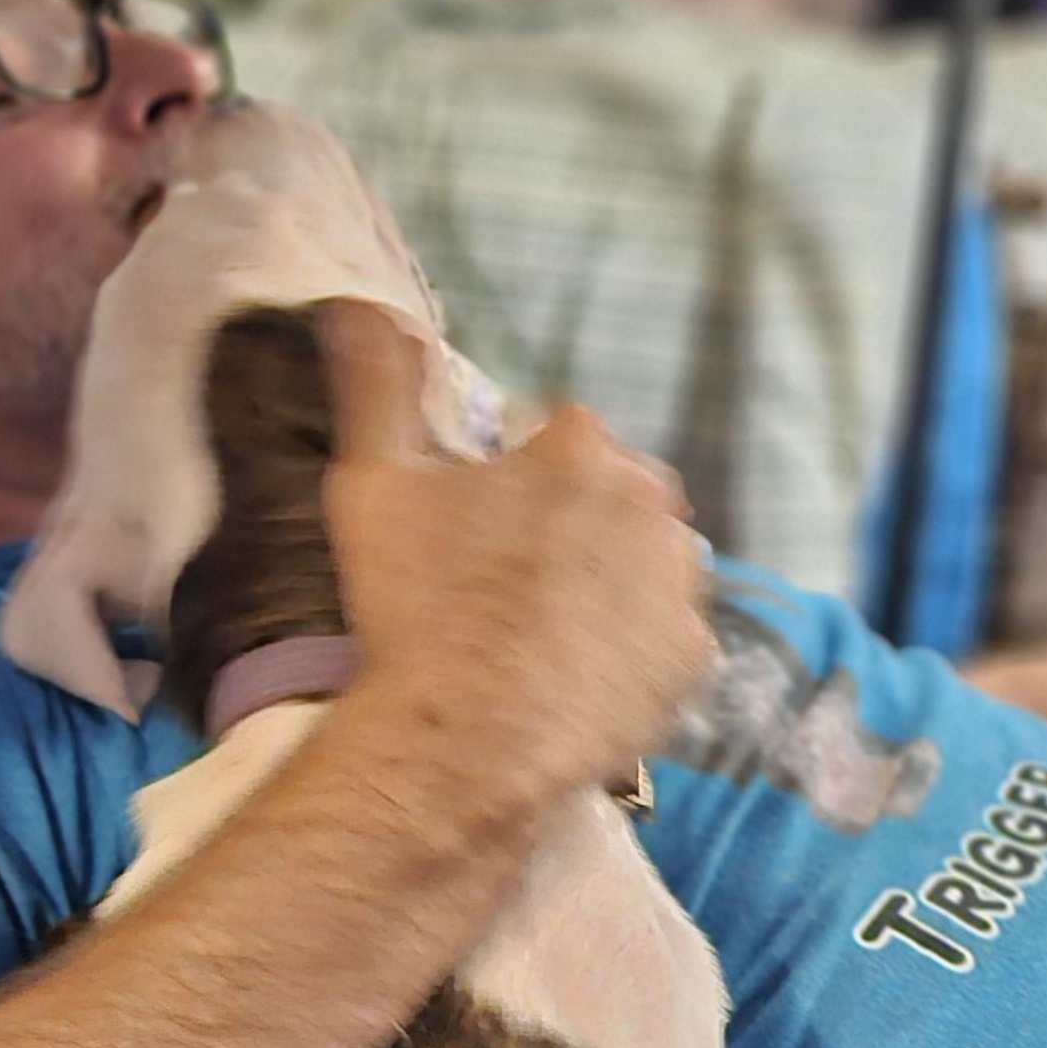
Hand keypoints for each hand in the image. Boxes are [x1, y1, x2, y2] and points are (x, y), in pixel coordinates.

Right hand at [314, 302, 709, 827]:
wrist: (467, 740)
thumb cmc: (418, 607)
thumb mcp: (373, 485)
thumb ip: (377, 389)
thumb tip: (355, 307)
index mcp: (580, 450)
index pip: (559, 432)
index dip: (518, 472)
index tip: (481, 522)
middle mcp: (650, 504)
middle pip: (616, 493)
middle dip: (576, 521)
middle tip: (514, 579)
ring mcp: (680, 585)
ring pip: (648, 562)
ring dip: (612, 579)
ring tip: (548, 630)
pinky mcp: (691, 659)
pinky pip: (665, 637)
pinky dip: (633, 647)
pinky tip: (581, 673)